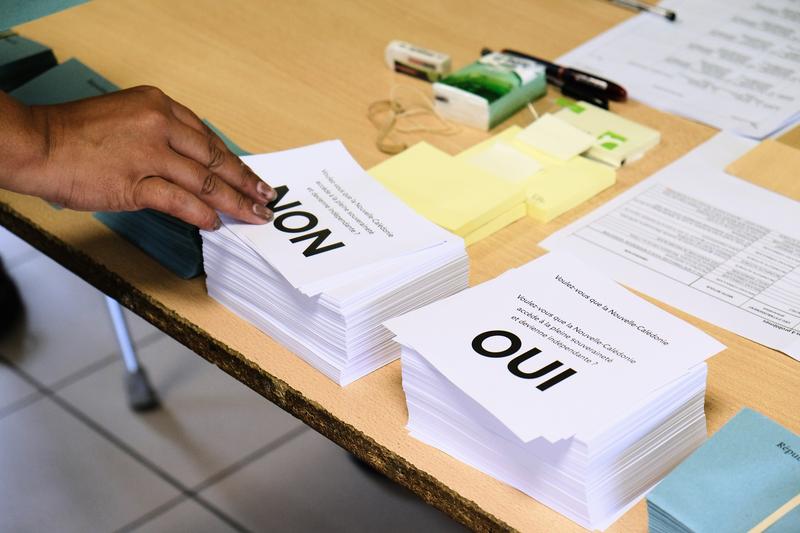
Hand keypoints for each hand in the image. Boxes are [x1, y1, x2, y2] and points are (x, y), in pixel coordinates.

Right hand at [10, 86, 274, 229]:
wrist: (37, 143)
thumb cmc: (73, 134)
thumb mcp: (125, 119)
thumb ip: (158, 137)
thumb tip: (187, 167)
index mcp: (158, 105)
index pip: (207, 136)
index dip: (232, 159)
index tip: (248, 174)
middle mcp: (159, 124)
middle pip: (214, 157)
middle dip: (244, 181)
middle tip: (264, 196)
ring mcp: (149, 153)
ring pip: (205, 180)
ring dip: (233, 201)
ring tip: (251, 215)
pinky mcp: (136, 181)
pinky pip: (180, 200)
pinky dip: (201, 213)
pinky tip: (214, 223)